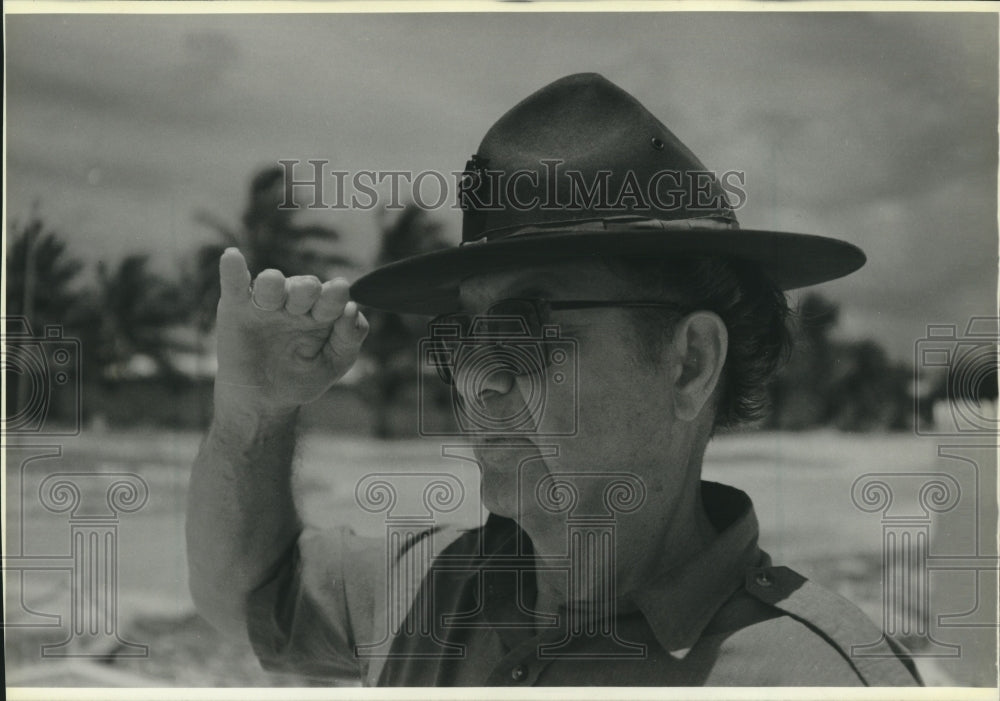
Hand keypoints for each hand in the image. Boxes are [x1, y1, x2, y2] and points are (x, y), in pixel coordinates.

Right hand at [213, 248, 368, 415]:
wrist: (264, 401)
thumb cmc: (303, 377)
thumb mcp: (334, 363)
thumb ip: (349, 338)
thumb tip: (352, 308)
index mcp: (322, 311)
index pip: (332, 297)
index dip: (336, 295)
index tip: (340, 292)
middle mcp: (295, 303)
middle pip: (304, 287)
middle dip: (307, 290)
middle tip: (310, 293)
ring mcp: (265, 304)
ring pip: (271, 284)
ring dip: (274, 284)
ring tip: (273, 283)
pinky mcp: (236, 308)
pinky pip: (234, 284)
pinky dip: (232, 270)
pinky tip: (233, 257)